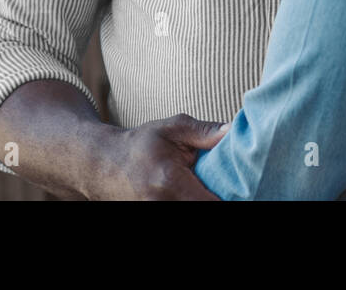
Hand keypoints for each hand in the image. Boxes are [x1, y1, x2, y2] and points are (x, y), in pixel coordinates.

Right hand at [85, 113, 228, 199]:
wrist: (103, 164)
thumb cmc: (140, 144)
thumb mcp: (172, 128)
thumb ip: (205, 131)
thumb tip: (234, 131)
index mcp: (169, 180)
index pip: (212, 202)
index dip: (231, 196)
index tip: (242, 185)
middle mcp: (161, 204)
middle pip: (205, 208)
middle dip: (218, 198)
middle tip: (230, 186)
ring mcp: (154, 213)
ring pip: (194, 210)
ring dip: (204, 200)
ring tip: (210, 188)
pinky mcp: (152, 217)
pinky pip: (184, 211)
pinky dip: (194, 202)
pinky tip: (197, 193)